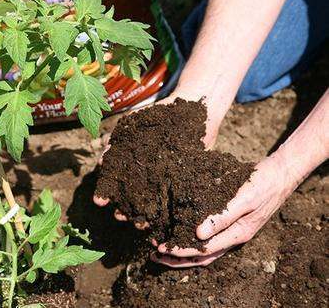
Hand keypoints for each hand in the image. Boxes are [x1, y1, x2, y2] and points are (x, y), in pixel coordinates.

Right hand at [93, 92, 219, 228]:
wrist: (193, 109)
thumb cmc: (160, 115)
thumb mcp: (133, 125)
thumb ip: (116, 141)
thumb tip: (101, 161)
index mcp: (130, 165)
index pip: (114, 185)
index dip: (105, 194)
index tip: (100, 201)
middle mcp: (145, 176)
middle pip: (131, 199)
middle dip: (124, 210)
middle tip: (121, 216)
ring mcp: (164, 181)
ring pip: (151, 205)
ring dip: (143, 217)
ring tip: (141, 224)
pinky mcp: (184, 183)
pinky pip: (173, 202)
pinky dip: (167, 213)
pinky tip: (163, 221)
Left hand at [151, 154, 297, 266]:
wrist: (279, 174)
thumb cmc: (262, 184)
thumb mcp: (243, 199)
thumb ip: (222, 217)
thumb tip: (198, 234)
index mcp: (237, 234)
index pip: (203, 250)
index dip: (181, 251)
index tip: (161, 247)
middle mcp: (234, 237)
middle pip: (202, 256)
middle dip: (177, 257)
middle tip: (154, 252)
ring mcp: (232, 231)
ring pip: (204, 250)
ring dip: (183, 250)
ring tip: (161, 247)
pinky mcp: (229, 222)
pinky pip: (209, 237)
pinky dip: (192, 239)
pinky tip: (178, 231)